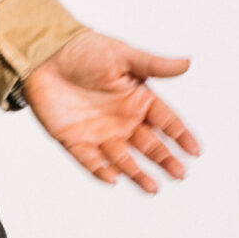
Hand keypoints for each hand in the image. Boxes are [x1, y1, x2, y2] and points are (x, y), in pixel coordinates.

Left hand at [22, 30, 199, 193]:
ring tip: (153, 187)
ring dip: (137, 173)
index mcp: (138, 99)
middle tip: (179, 173)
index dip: (181, 136)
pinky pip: (90, 160)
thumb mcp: (123, 56)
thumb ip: (154, 65)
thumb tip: (187, 63)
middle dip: (165, 159)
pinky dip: (101, 170)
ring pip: (123, 158)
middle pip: (150, 145)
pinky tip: (113, 178)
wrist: (44, 55)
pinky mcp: (74, 139)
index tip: (195, 151)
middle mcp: (122, 120)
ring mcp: (100, 132)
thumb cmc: (84, 50)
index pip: (167, 122)